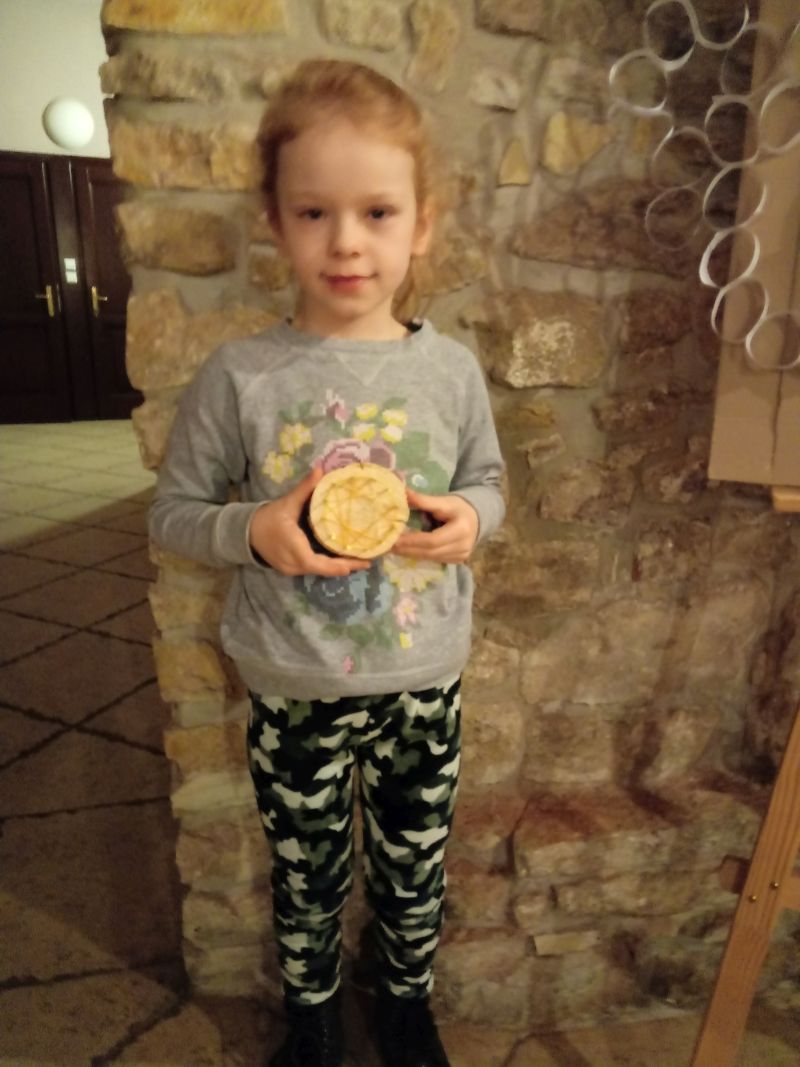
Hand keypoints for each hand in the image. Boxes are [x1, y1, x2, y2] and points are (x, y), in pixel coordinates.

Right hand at [249, 468, 370, 576]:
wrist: (246, 532)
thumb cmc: (268, 518)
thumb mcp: (287, 503)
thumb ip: (305, 489)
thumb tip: (320, 469)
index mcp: (294, 549)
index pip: (317, 563)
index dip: (336, 565)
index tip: (354, 565)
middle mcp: (294, 564)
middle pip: (323, 569)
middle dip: (345, 566)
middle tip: (367, 562)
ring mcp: (291, 569)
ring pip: (318, 571)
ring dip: (337, 567)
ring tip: (360, 561)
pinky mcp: (291, 569)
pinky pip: (313, 569)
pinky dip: (327, 565)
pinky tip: (342, 560)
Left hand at [391, 489, 478, 563]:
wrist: (478, 518)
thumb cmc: (459, 507)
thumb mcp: (444, 501)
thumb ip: (423, 500)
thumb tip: (402, 492)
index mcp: (461, 530)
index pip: (432, 540)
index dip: (413, 541)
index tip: (395, 540)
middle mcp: (463, 546)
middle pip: (430, 552)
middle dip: (408, 550)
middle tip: (389, 546)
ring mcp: (461, 556)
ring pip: (431, 558)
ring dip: (412, 554)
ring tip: (394, 549)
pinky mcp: (458, 561)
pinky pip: (435, 560)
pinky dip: (420, 555)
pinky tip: (407, 551)